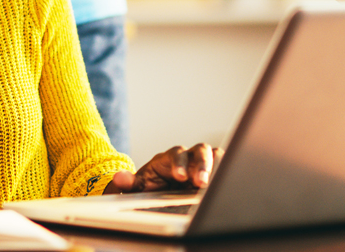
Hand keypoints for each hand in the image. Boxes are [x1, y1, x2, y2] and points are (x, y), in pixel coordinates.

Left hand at [106, 144, 221, 192]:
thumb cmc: (151, 187)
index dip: (179, 163)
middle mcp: (188, 157)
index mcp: (169, 158)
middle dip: (202, 165)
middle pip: (200, 151)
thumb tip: (118, 178)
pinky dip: (226, 171)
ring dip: (216, 167)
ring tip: (216, 183)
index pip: (176, 154)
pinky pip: (223, 166)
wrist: (160, 193)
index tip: (180, 176)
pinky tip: (226, 183)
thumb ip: (130, 182)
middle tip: (201, 182)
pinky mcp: (213, 173)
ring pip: (214, 156)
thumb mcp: (139, 186)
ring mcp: (202, 164)